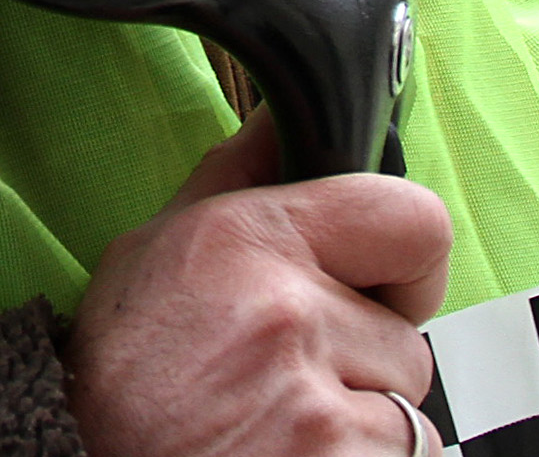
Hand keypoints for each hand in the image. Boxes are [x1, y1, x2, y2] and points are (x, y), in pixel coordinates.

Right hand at [63, 109, 450, 456]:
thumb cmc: (121, 371)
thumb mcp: (152, 251)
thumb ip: (235, 178)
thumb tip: (279, 116)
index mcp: (251, 240)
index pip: (417, 221)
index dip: (407, 260)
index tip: (379, 285)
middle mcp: (290, 314)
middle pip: (408, 337)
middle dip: (363, 359)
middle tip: (288, 374)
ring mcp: (319, 407)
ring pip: (404, 408)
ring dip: (357, 418)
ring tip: (277, 420)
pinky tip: (283, 453)